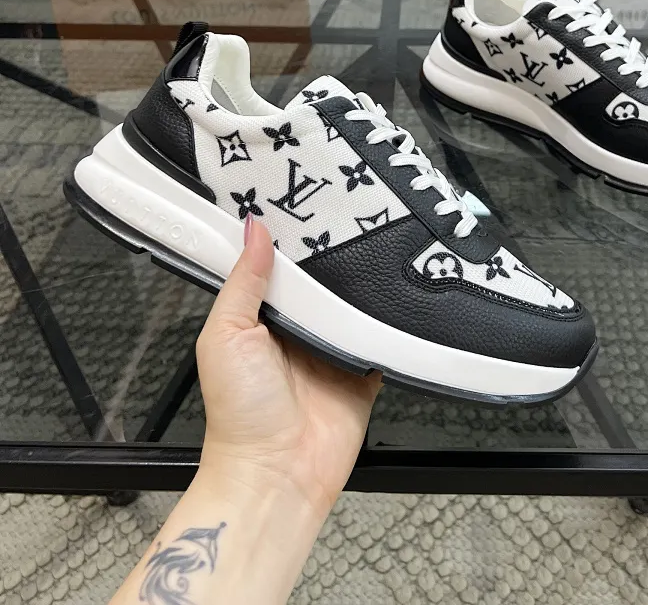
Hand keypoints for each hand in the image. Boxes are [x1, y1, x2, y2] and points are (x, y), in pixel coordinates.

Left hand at [195, 214, 380, 518]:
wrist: (276, 473)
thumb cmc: (238, 412)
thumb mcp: (226, 335)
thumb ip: (244, 282)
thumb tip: (253, 228)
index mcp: (261, 316)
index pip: (280, 265)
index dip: (290, 237)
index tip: (305, 199)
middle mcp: (298, 329)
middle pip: (321, 280)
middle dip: (333, 256)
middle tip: (352, 212)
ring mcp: (332, 349)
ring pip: (354, 303)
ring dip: (363, 286)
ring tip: (379, 243)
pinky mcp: (362, 370)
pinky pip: (381, 337)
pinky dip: (388, 323)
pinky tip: (397, 296)